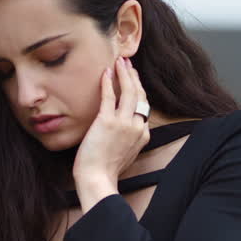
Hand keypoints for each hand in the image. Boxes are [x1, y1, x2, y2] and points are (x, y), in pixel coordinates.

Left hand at [72, 56, 150, 209]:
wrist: (97, 179)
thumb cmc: (106, 170)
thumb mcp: (126, 154)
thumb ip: (129, 139)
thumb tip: (123, 130)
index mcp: (143, 134)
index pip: (143, 105)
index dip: (138, 89)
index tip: (132, 79)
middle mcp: (137, 126)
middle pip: (139, 95)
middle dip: (134, 76)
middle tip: (127, 63)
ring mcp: (123, 123)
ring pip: (128, 92)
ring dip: (124, 73)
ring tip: (120, 62)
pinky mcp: (107, 122)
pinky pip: (109, 96)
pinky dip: (108, 82)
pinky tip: (106, 72)